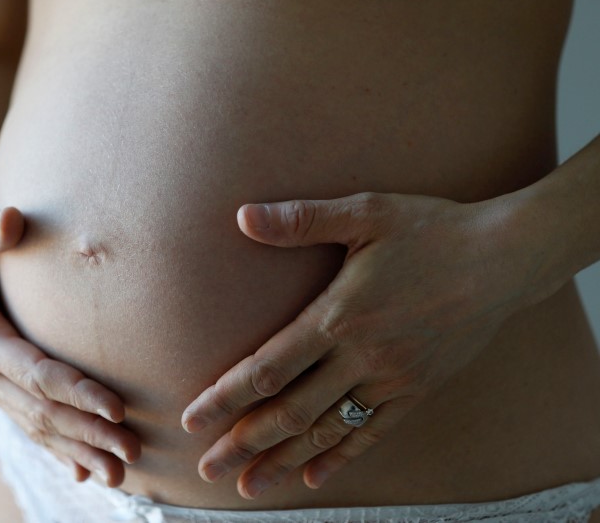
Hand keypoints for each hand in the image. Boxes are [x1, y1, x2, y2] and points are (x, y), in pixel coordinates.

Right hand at [0, 206, 139, 485]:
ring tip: (120, 475)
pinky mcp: (0, 391)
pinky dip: (59, 451)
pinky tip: (85, 472)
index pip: (35, 371)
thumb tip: (11, 221)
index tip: (116, 407)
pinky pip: (31, 427)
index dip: (75, 391)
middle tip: (132, 452)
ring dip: (79, 451)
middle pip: (43, 411)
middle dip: (88, 433)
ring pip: (39, 427)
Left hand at [182, 192, 528, 497]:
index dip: (226, 395)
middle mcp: (362, 356)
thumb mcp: (367, 212)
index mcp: (340, 315)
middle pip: (290, 411)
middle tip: (208, 468)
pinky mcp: (418, 390)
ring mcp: (392, 379)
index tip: (192, 418)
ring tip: (249, 486)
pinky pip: (374, 434)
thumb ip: (302, 219)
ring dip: (283, 460)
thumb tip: (243, 217)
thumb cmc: (431, 230)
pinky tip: (315, 477)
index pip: (269, 367)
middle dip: (243, 441)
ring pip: (328, 431)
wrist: (505, 259)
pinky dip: (341, 458)